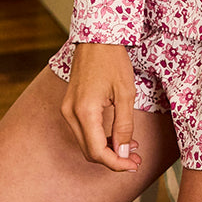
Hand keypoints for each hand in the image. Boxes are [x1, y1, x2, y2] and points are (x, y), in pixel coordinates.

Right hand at [60, 42, 141, 172]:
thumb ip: (124, 126)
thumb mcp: (125, 93)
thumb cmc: (112, 60)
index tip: (133, 164)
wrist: (96, 37)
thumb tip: (122, 153)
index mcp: (84, 111)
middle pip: (89, 151)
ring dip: (106, 149)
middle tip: (134, 158)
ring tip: (129, 146)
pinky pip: (82, 131)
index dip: (116, 163)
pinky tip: (115, 135)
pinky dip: (99, 138)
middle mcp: (70, 113)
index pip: (98, 152)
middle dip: (113, 159)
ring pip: (85, 143)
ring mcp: (67, 109)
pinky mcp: (69, 105)